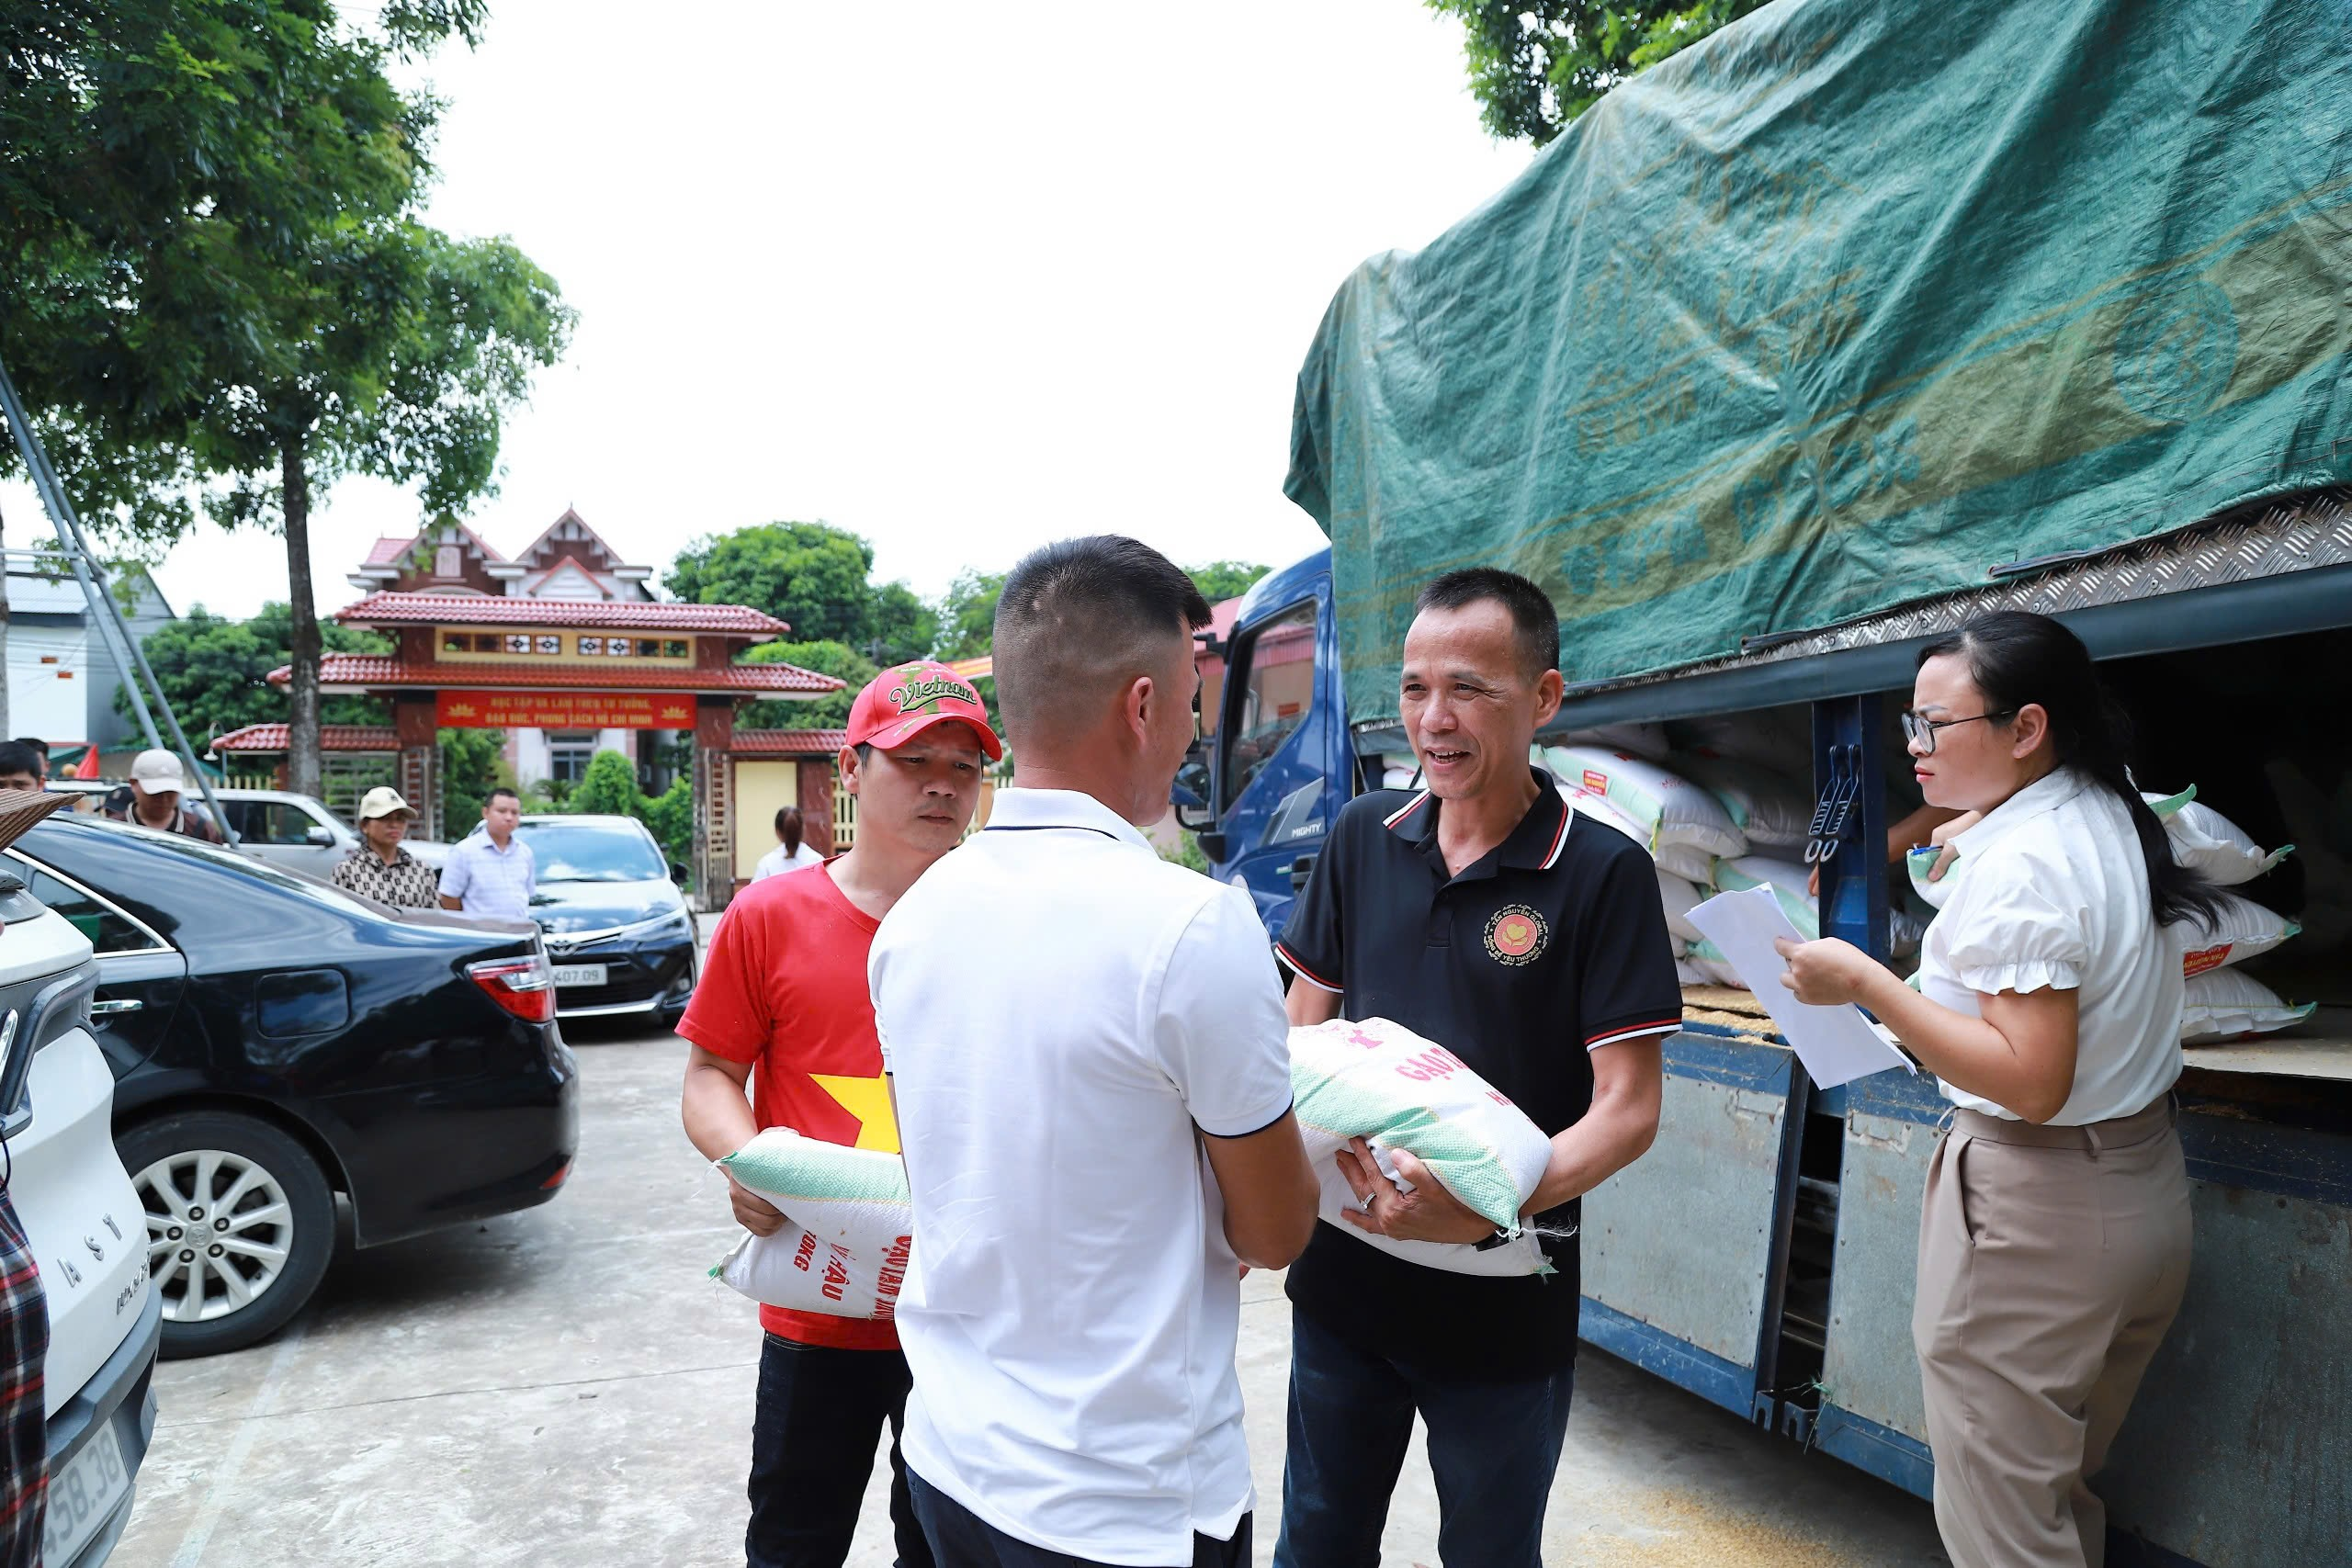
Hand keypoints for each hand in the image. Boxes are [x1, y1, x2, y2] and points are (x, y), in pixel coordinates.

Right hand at [726, 1172, 786, 1236]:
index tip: (786, 1200)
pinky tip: (777, 1223)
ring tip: (783, 1215)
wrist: (739, 1170)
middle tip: (787, 1209)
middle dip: (779, 1216)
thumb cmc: (754, 1168)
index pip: (762, 1205)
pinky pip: (758, 1232)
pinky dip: (771, 1230)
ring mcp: (738, 1212)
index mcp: (740, 1190)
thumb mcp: (758, 1167)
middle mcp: (737, 1202)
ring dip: (776, 1223)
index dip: (777, 1206)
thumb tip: (790, 1173)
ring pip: (762, 1227)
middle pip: (764, 1219)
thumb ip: (769, 1172)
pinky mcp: (742, 1220)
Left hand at [1336, 1136, 1496, 1245]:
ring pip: (1366, 1202)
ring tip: (1343, 1167)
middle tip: (1341, 1151)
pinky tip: (1347, 1214)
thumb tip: (1394, 1153)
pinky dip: (1359, 1219)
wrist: (1471, 1229)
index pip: (1373, 1176)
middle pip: (1364, 1189)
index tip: (1353, 1140)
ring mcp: (1391, 1227)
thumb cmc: (1455, 1207)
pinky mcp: (1397, 1231)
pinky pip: (1372, 1226)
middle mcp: (1388, 1219)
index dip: (1363, 1156)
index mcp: (1394, 1207)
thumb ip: (1414, 1170)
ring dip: (1353, 1184)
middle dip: (1352, 1168)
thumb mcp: (1436, 1186)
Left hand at [1773, 935, 1875, 1005]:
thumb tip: (1806, 951)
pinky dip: (1801, 989)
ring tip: (1806, 975)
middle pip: (1786, 963)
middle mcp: (1797, 970)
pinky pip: (1797, 993)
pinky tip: (1811, 985)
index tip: (1780, 943)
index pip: (1780, 947)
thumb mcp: (1828, 943)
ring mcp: (1801, 986)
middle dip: (1794, 960)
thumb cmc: (1849, 959)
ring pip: (1786, 980)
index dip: (1780, 944)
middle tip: (1806, 961)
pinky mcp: (1808, 998)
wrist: (1860, 981)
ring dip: (1793, 976)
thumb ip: (1812, 947)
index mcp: (1801, 953)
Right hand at [1923, 810, 1980, 882]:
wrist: (1987, 816)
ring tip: (1958, 867)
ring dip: (1953, 860)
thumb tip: (1931, 877)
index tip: (1933, 878)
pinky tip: (1966, 859)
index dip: (1930, 866)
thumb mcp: (1952, 850)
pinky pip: (1958, 849)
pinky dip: (1960, 855)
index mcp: (1936, 836)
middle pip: (1939, 854)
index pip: (1928, 855)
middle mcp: (1943, 834)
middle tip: (1947, 875)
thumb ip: (1941, 863)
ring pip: (1949, 853)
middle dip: (1943, 864)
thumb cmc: (1967, 830)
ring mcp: (1953, 834)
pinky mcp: (1963, 835)